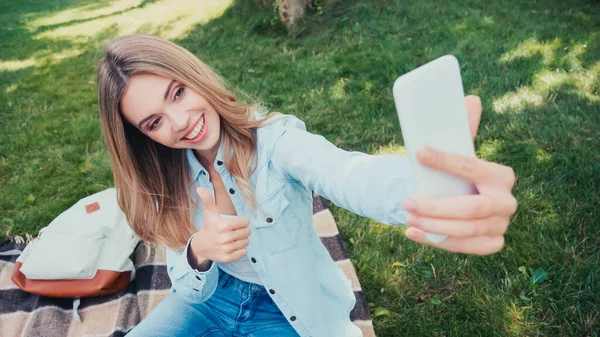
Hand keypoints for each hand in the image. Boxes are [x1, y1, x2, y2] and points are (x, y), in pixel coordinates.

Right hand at [189, 187, 250, 265]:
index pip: (245, 222)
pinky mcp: (227, 258)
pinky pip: (244, 252)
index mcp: (222, 226)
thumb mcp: (209, 213)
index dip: (241, 221)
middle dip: (243, 230)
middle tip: (234, 231)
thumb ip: (207, 199)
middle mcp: (224, 238)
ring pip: (246, 242)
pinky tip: (232, 246)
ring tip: (233, 238)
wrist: (201, 247)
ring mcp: (226, 249)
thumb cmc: (208, 227)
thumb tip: (200, 188)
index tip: (234, 223)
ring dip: (242, 240)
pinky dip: (240, 249)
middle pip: (247, 232)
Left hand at [403, 96, 517, 254]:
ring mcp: (501, 226)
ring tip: (407, 216)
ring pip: (466, 230)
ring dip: (432, 225)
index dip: (445, 160)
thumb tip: (470, 99)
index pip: (472, 168)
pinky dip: (435, 241)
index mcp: (501, 175)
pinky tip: (412, 232)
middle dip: (436, 207)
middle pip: (471, 209)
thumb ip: (463, 128)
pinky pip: (464, 247)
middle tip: (407, 201)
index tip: (419, 152)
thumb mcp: (458, 151)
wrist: (460, 199)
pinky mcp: (491, 244)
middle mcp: (507, 202)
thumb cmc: (456, 174)